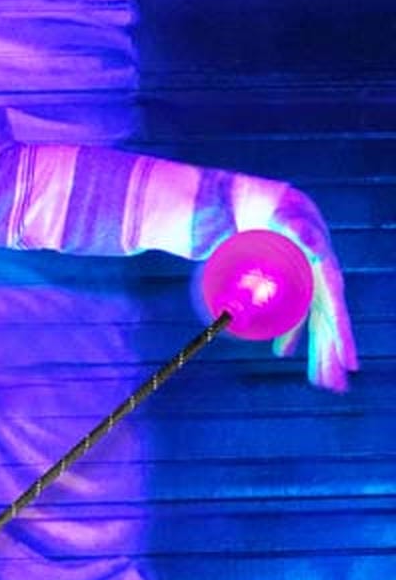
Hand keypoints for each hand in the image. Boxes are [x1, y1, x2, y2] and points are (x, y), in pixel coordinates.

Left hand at [261, 187, 358, 392]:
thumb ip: (297, 227)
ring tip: (324, 381)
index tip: (347, 358)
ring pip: (312, 317)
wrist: (232, 196)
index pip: (332, 298)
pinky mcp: (283, 278)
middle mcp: (313, 267)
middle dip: (332, 350)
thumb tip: (317, 249)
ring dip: (317, 348)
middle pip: (326, 314)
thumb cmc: (249, 203)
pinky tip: (283, 351)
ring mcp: (298, 274)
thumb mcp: (274, 210)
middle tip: (337, 383)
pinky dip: (289, 331)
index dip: (340, 329)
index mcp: (315, 255)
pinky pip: (293, 310)